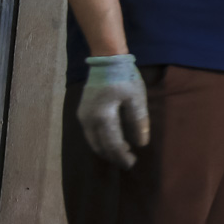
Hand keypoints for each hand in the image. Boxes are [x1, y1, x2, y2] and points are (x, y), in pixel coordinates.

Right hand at [79, 54, 148, 168]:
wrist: (106, 61)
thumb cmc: (124, 78)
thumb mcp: (136, 98)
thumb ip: (139, 121)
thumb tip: (141, 143)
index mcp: (103, 117)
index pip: (112, 144)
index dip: (121, 156)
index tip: (132, 163)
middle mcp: (89, 120)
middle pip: (100, 146)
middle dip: (114, 156)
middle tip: (128, 162)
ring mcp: (83, 116)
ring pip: (92, 141)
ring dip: (106, 150)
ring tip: (122, 152)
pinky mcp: (82, 112)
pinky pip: (90, 134)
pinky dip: (100, 141)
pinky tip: (111, 140)